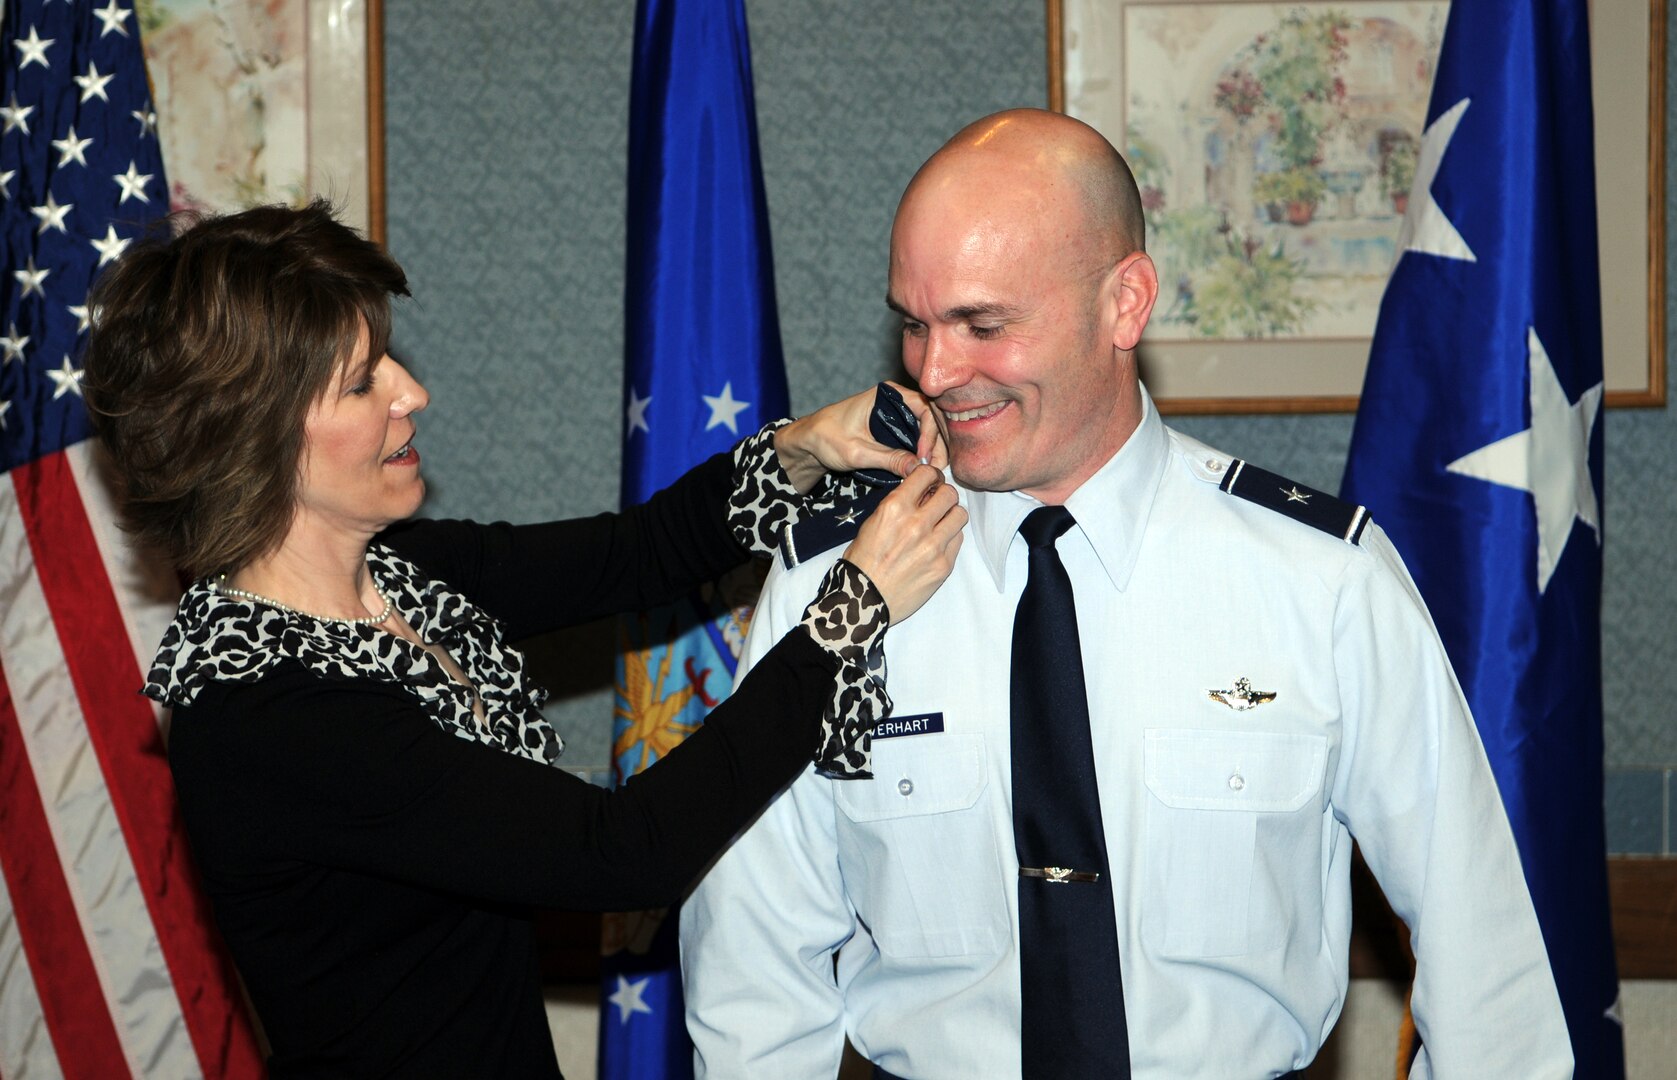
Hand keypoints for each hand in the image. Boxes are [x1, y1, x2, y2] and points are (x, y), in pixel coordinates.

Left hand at [773, 382, 948, 493]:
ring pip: (926, 428)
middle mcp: (896, 399)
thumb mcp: (857, 452)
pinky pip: (916, 437)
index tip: (924, 456)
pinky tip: (925, 467)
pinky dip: (924, 451)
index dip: (930, 433)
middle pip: (931, 417)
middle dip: (938, 442)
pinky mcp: (893, 428)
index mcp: (887, 393)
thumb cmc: (826, 438)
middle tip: (939, 467)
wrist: (809, 443)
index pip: (924, 407)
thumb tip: (918, 469)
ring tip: (934, 471)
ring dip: (934, 448)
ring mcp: (896, 414)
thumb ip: (888, 459)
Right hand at [840, 464, 965, 622]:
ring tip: (939, 525)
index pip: (927, 474)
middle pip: (949, 493)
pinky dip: (950, 539)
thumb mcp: (872, 522)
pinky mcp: (943, 566)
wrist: (864, 599)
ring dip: (950, 516)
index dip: (931, 477)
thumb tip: (922, 491)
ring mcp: (933, 546)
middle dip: (943, 496)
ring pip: (960, 515)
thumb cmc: (863, 561)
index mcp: (895, 508)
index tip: (930, 483)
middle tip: (937, 504)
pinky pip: (958, 540)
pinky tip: (936, 546)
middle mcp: (916, 524)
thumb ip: (899, 504)